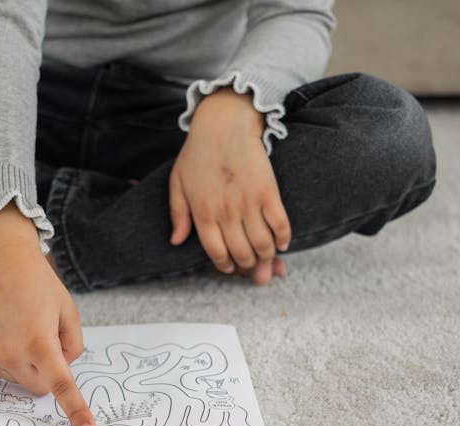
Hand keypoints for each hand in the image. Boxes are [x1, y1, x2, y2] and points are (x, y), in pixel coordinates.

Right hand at [0, 204, 96, 425]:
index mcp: (41, 343)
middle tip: (46, 341)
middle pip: (40, 388)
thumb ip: (73, 346)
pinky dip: (7, 361)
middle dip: (48, 373)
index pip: (62, 387)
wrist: (0, 262)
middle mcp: (13, 353)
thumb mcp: (68, 312)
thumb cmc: (38, 284)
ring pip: (18, 380)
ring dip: (27, 365)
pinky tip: (7, 335)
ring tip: (23, 330)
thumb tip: (63, 368)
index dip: (76, 411)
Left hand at [169, 87, 290, 285]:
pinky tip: (283, 244)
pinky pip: (280, 224)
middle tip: (252, 267)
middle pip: (242, 253)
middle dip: (249, 266)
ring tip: (268, 258)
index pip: (216, 252)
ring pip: (262, 244)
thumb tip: (176, 242)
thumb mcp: (177, 183)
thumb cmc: (198, 153)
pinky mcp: (269, 192)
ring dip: (267, 257)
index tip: (231, 267)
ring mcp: (249, 203)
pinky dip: (283, 238)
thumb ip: (177, 214)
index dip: (225, 265)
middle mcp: (226, 213)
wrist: (224, 125)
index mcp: (203, 213)